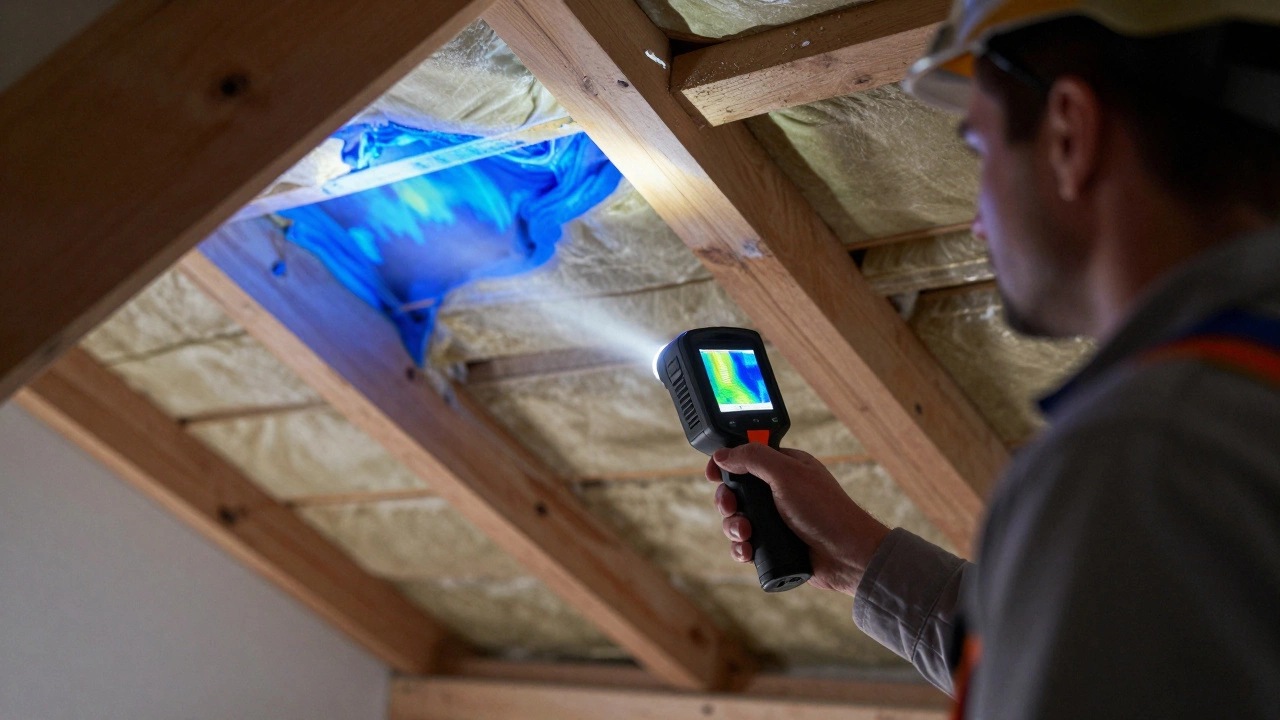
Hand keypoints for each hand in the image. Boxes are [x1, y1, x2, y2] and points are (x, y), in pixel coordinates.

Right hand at [707, 445, 889, 596]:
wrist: (847, 556)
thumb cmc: (826, 511)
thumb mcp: (788, 475)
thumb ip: (754, 458)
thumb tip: (723, 454)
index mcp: (784, 467)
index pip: (746, 458)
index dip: (726, 464)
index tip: (713, 473)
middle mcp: (778, 492)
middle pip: (736, 491)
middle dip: (727, 501)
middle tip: (731, 507)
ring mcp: (776, 520)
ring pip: (737, 520)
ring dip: (733, 527)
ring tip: (746, 534)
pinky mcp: (774, 545)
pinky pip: (745, 545)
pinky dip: (741, 548)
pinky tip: (748, 551)